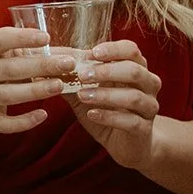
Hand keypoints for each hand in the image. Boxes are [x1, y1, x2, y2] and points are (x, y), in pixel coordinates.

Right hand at [0, 26, 74, 138]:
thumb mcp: (1, 58)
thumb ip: (27, 52)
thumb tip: (74, 51)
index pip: (0, 40)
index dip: (22, 37)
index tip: (46, 37)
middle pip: (11, 69)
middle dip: (41, 65)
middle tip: (68, 63)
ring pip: (9, 95)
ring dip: (35, 90)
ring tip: (60, 86)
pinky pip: (5, 123)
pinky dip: (24, 121)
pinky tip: (43, 115)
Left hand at [67, 40, 161, 169]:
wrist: (128, 144)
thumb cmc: (109, 111)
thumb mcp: (89, 92)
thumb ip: (71, 79)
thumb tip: (43, 67)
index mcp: (137, 69)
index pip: (131, 50)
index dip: (113, 49)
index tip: (92, 52)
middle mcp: (148, 85)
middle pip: (135, 71)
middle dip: (107, 71)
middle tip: (83, 74)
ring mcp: (149, 108)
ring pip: (134, 97)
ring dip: (106, 94)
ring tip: (83, 95)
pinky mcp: (144, 130)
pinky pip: (131, 121)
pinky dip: (110, 116)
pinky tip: (92, 114)